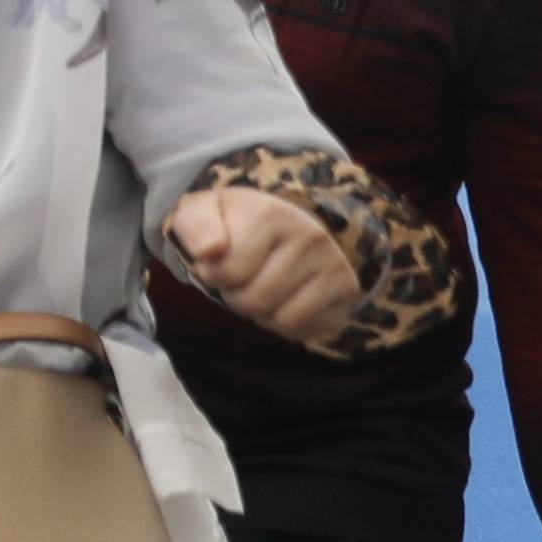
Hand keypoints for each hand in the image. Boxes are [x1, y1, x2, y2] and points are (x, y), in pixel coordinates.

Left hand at [160, 182, 356, 342]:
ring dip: (260, 313)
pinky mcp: (346, 290)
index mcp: (272, 215)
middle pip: (254, 301)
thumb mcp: (202, 212)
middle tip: (241, 276)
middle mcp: (312, 237)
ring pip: (282, 320)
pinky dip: (284, 324)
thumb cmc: (234, 222)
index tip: (219, 258)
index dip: (212, 273)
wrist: (282, 222)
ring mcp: (334, 264)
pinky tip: (281, 299)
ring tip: (260, 286)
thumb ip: (195, 226)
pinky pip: (305, 329)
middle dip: (236, 295)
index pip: (227, 272)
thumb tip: (209, 251)